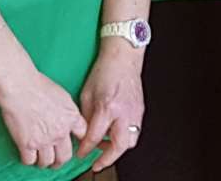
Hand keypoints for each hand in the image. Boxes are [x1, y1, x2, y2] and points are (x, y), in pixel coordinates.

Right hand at [0, 72, 89, 167]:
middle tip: (56, 161)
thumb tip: (67, 117)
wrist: (20, 87)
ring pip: (47, 162)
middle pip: (65, 156)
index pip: (83, 136)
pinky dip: (28, 160)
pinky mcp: (27, 144)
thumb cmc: (38, 85)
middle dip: (60, 161)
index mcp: (71, 117)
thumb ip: (68, 111)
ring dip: (44, 163)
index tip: (73, 144)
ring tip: (40, 161)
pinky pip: (29, 160)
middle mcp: (60, 132)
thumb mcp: (63, 95)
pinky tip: (27, 156)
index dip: (79, 142)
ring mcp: (44, 140)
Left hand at [78, 42, 145, 171]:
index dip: (85, 148)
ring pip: (130, 141)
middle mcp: (123, 113)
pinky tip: (114, 135)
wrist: (123, 57)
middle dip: (107, 159)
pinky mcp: (140, 111)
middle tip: (97, 164)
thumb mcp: (87, 94)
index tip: (80, 153)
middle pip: (118, 146)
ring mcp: (135, 113)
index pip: (95, 136)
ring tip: (105, 149)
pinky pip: (134, 131)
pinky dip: (124, 138)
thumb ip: (85, 116)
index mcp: (107, 107)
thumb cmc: (104, 71)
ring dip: (117, 149)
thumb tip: (82, 133)